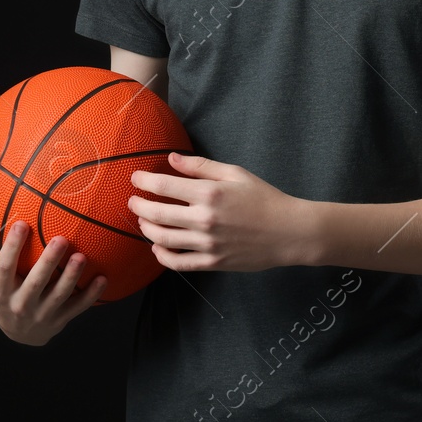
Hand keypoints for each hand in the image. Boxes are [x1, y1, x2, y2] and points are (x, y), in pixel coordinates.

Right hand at [0, 219, 105, 345]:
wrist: (17, 333)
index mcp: (0, 291)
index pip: (5, 268)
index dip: (12, 247)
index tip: (22, 224)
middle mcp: (21, 304)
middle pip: (35, 283)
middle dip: (48, 263)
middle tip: (60, 239)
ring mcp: (42, 315)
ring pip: (59, 296)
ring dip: (72, 277)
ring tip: (81, 256)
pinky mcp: (60, 320)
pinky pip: (78, 308)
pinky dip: (91, 295)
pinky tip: (103, 278)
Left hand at [127, 151, 314, 271]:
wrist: (289, 232)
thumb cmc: (264, 198)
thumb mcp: (235, 173)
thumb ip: (201, 166)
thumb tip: (172, 158)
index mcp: (210, 193)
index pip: (164, 186)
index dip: (144, 181)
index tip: (136, 178)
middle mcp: (204, 219)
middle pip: (156, 214)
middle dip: (138, 206)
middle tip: (132, 201)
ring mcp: (207, 244)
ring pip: (162, 239)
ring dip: (145, 229)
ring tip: (143, 221)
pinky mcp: (212, 263)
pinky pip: (177, 263)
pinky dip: (162, 256)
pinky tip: (157, 247)